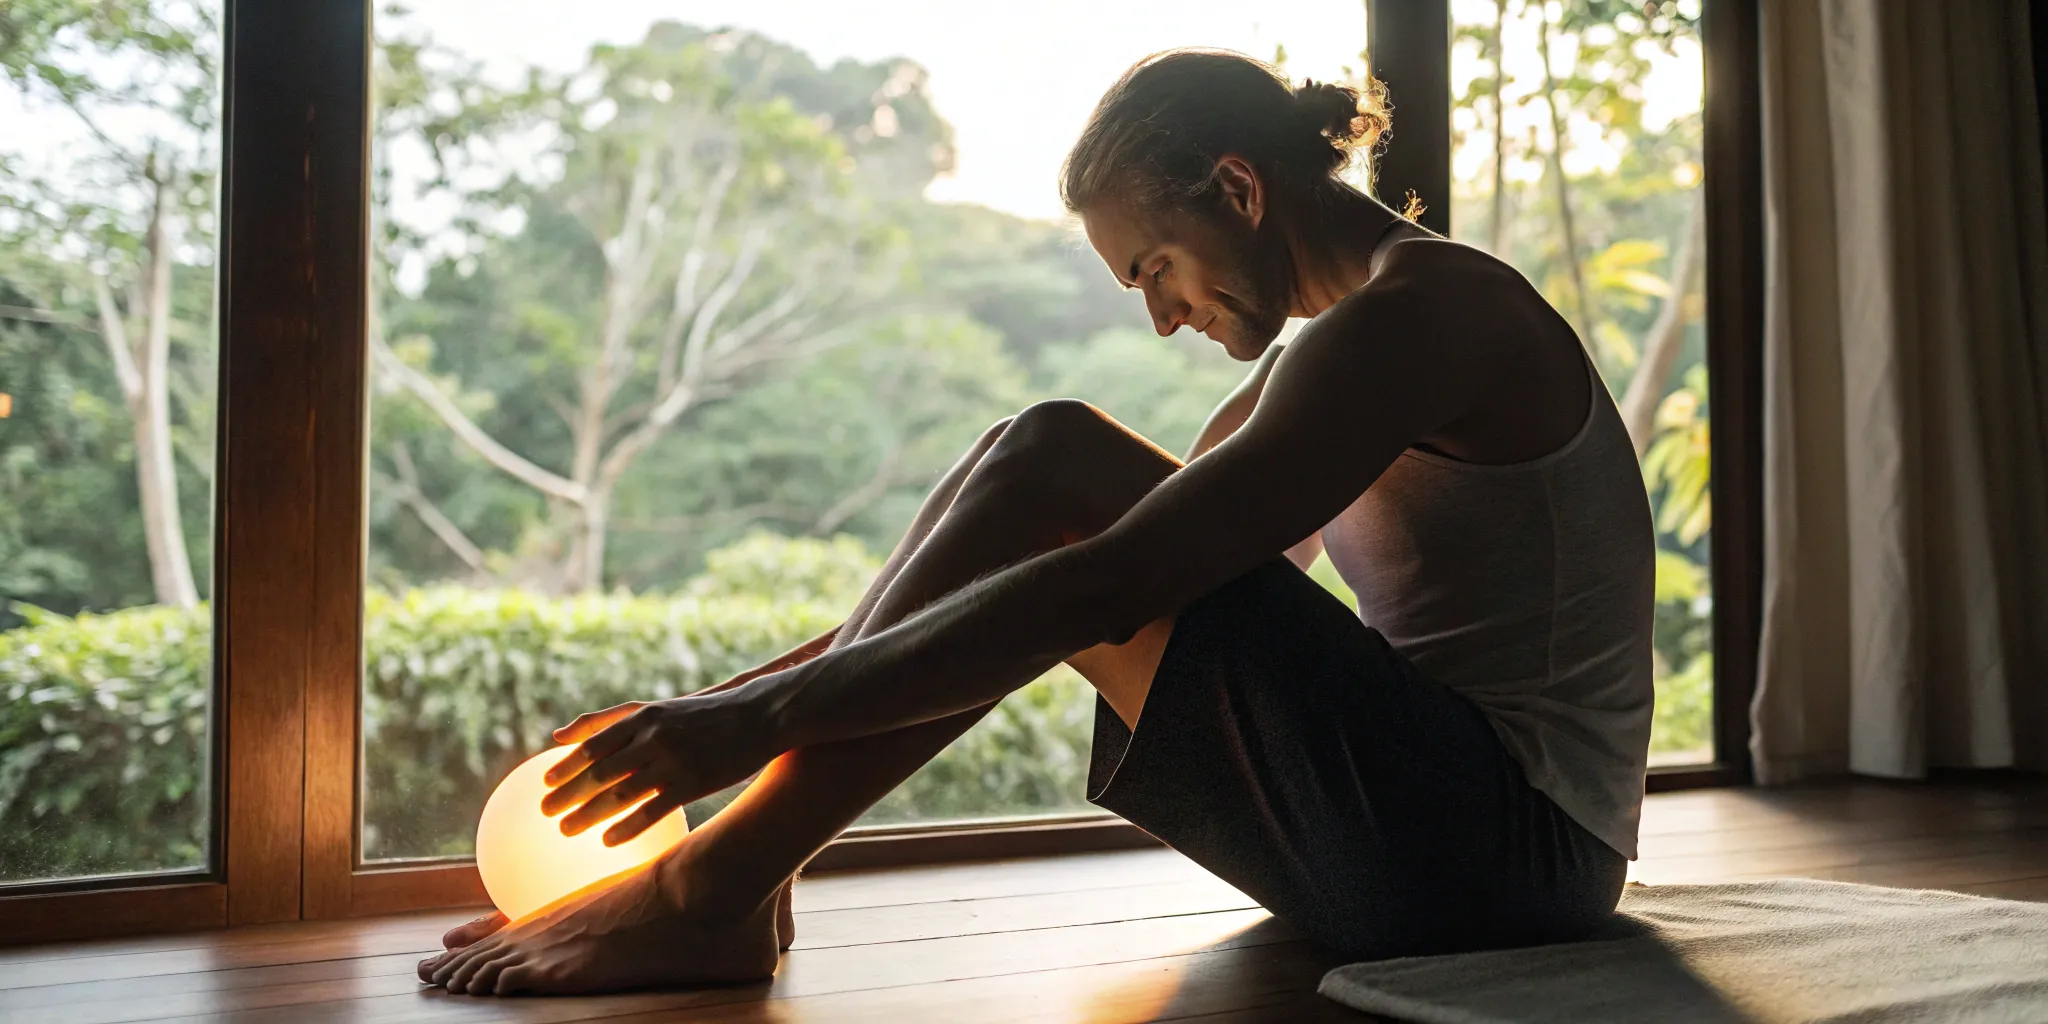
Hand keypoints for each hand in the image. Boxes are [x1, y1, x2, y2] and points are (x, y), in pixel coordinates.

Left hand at [540, 687, 778, 844]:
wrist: (758, 717)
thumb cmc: (702, 715)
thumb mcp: (657, 708)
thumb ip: (608, 720)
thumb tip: (559, 735)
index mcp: (643, 717)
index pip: (594, 745)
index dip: (566, 766)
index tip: (544, 784)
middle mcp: (654, 737)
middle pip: (601, 772)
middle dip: (569, 794)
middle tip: (545, 814)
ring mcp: (674, 762)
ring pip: (621, 793)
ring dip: (589, 815)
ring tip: (567, 831)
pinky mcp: (694, 783)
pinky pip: (653, 810)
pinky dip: (627, 827)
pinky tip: (608, 841)